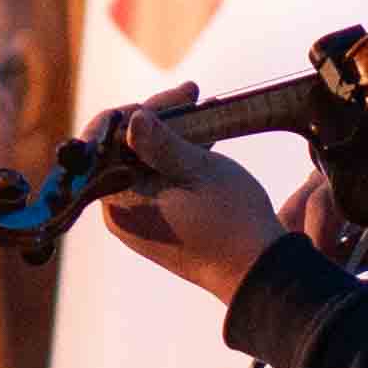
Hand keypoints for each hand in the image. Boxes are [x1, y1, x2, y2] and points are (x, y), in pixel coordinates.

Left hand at [89, 83, 293, 302]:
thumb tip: (132, 118)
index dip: (138, 112)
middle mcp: (119, 211)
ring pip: (143, 162)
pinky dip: (176, 158)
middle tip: (193, 95)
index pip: (108, 142)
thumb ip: (161, 143)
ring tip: (204, 110)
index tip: (177, 96)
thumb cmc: (232, 223)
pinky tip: (204, 137)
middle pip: (124, 149)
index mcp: (118, 201)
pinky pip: (157, 180)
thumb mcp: (198, 171)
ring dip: (171, 135)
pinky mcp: (157, 221)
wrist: (259, 272)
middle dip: (157, 119)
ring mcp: (137, 218)